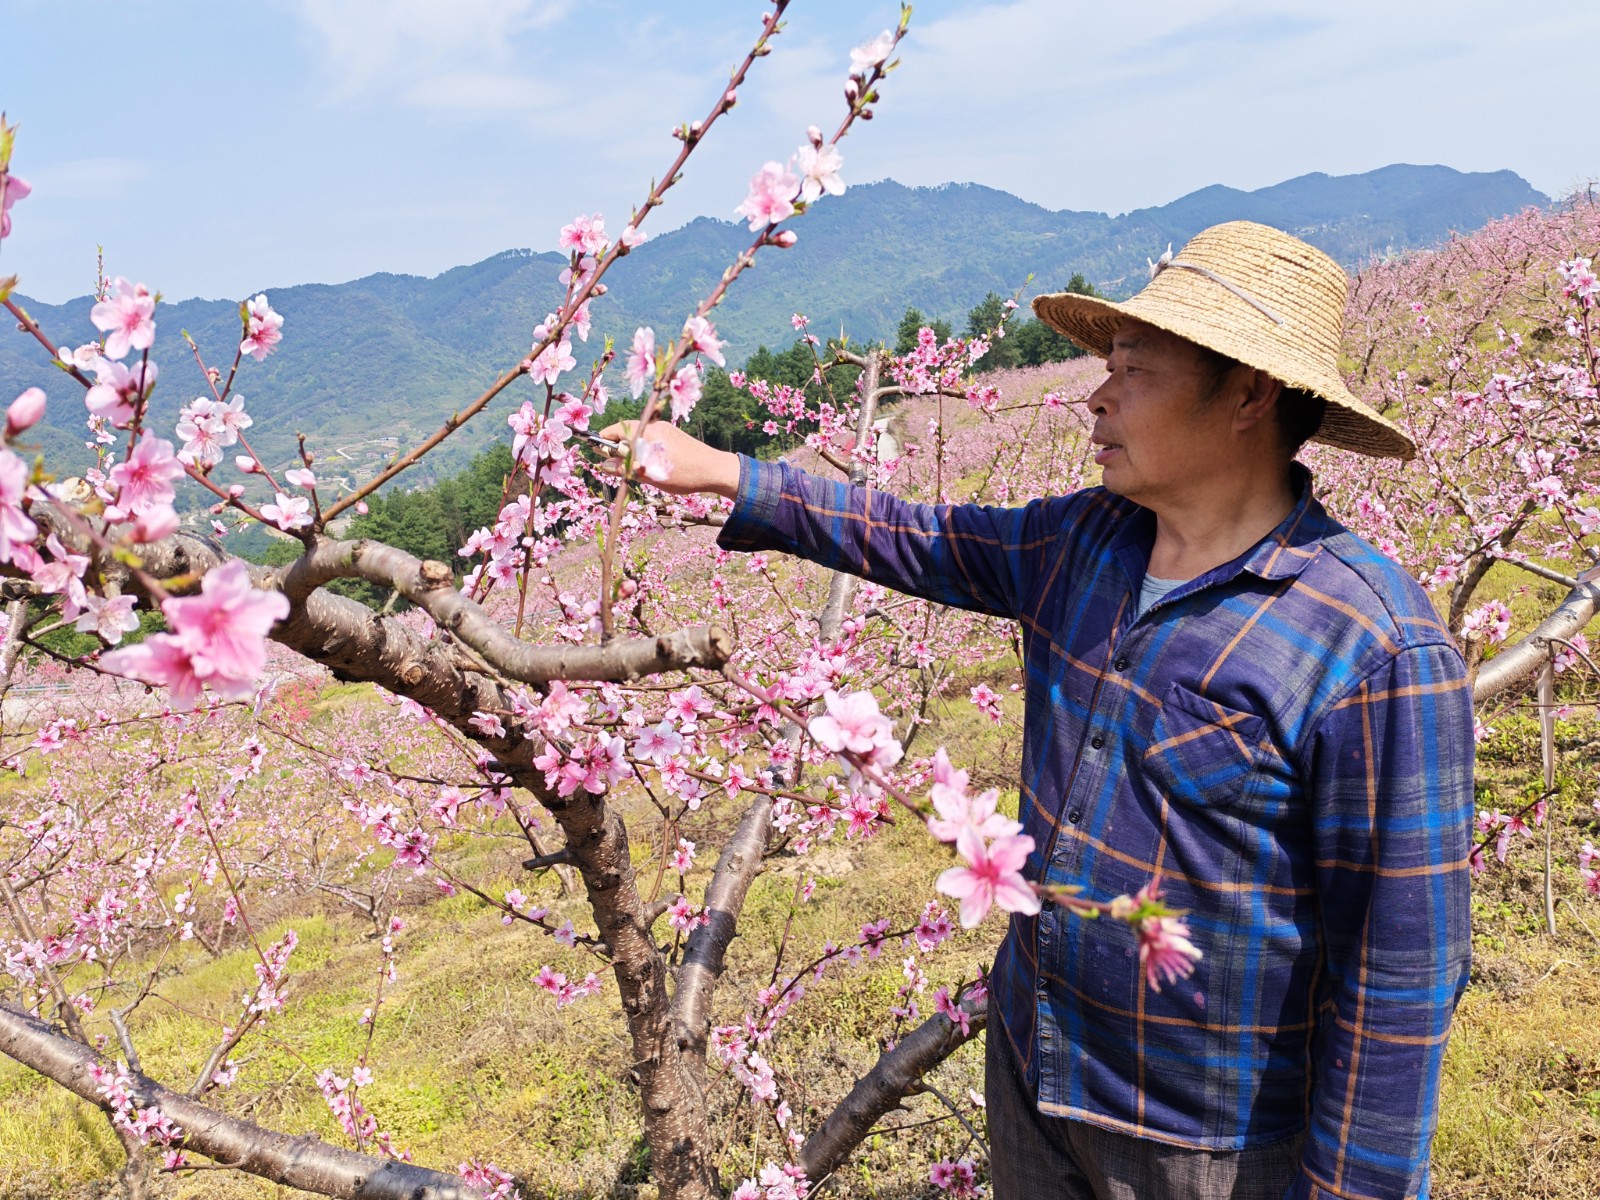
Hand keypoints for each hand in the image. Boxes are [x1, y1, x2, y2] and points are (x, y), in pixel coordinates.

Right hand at [595, 420, 741, 497]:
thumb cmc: (683, 473)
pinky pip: (651, 439)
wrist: (716, 470)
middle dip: (617, 447)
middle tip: (613, 464)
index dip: (603, 440)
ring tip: (633, 467)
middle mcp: (654, 425)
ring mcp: (665, 429)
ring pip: (639, 437)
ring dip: (631, 450)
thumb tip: (604, 465)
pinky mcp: (673, 435)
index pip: (616, 430)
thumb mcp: (649, 474)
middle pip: (626, 432)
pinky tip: (650, 464)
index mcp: (646, 431)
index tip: (596, 451)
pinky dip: (644, 450)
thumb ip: (625, 468)